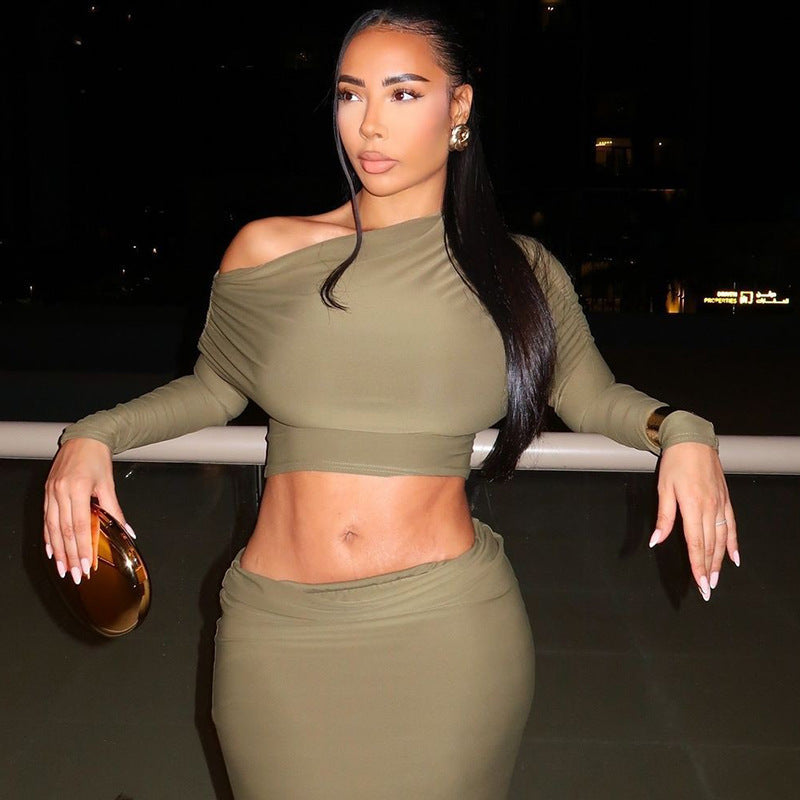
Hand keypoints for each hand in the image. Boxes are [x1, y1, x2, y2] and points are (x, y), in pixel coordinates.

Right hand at [43, 438, 133, 584]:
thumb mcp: (108, 484)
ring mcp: (51, 493)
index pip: (79, 526)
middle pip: (64, 531)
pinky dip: (49, 537)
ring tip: (63, 569)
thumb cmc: (98, 459)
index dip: (82, 548)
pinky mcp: (47, 493)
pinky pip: (46, 519)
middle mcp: (61, 492)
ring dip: (58, 551)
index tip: (86, 565)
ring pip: (52, 528)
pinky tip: (52, 550)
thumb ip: (115, 510)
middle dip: (70, 556)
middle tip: (75, 575)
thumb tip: (127, 531)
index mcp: (78, 489)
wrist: (84, 438)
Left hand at [648, 441, 739, 600]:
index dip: (698, 566)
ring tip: (717, 579)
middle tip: (707, 590)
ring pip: (721, 539)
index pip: (695, 544)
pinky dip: (733, 543)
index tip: (699, 583)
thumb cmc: (675, 463)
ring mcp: (720, 504)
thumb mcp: (663, 489)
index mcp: (692, 507)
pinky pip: (731, 525)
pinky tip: (734, 557)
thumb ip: (663, 518)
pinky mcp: (725, 500)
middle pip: (710, 546)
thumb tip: (656, 541)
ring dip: (720, 561)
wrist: (693, 441)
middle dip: (709, 570)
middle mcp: (709, 508)